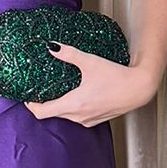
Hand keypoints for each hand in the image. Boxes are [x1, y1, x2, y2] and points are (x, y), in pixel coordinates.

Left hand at [23, 41, 156, 125]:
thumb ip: (68, 54)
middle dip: (44, 103)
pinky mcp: (96, 120)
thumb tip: (51, 46)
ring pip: (65, 116)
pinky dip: (71, 109)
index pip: (42, 112)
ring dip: (58, 106)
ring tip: (57, 91)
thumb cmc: (117, 76)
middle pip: (52, 114)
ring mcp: (88, 120)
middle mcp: (79, 117)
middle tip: (40, 90)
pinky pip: (77, 117)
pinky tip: (76, 96)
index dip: (31, 105)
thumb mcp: (90, 62)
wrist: (139, 88)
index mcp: (73, 105)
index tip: (27, 96)